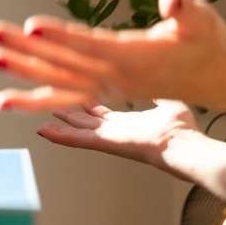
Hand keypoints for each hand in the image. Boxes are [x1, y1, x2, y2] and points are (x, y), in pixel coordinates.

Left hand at [0, 0, 225, 112]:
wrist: (214, 75)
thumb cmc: (206, 40)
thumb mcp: (203, 19)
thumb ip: (186, 9)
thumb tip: (174, 0)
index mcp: (136, 58)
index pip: (92, 46)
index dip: (62, 37)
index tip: (32, 26)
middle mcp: (117, 78)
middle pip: (64, 64)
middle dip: (26, 51)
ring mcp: (109, 88)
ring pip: (59, 82)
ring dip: (23, 73)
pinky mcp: (104, 91)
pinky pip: (66, 95)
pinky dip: (38, 97)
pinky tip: (9, 97)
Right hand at [37, 101, 199, 175]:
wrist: (184, 144)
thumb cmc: (184, 130)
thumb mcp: (172, 103)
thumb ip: (163, 93)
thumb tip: (163, 79)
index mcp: (130, 122)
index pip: (104, 114)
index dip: (89, 105)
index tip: (79, 95)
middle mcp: (117, 131)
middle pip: (87, 122)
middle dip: (69, 113)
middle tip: (52, 106)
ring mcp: (110, 138)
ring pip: (78, 131)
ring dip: (60, 125)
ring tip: (41, 122)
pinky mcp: (106, 142)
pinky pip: (79, 139)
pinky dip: (60, 136)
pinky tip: (44, 131)